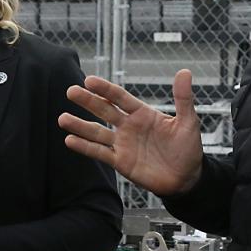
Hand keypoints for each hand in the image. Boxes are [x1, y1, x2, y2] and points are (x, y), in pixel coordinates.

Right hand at [58, 70, 203, 195]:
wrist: (187, 178)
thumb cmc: (188, 148)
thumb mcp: (188, 121)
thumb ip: (183, 98)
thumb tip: (185, 71)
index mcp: (143, 114)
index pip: (120, 97)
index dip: (105, 89)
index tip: (89, 80)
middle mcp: (129, 126)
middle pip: (104, 110)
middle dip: (88, 101)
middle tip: (71, 91)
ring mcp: (123, 144)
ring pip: (97, 132)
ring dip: (80, 125)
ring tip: (62, 118)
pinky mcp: (120, 161)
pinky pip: (99, 153)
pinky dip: (85, 147)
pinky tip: (70, 140)